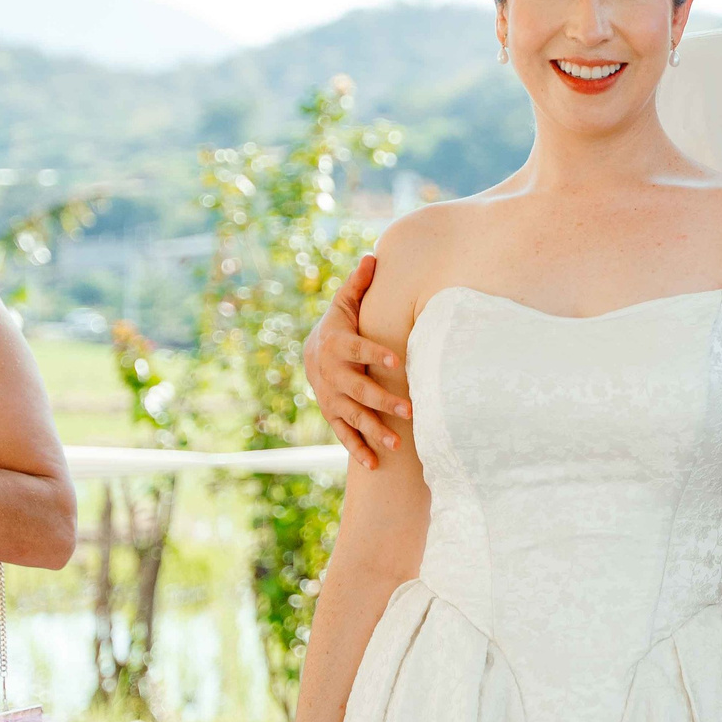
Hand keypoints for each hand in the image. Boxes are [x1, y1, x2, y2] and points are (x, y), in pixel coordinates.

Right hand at [303, 255, 409, 468]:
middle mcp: (332, 374)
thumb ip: (358, 285)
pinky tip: (377, 466)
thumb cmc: (339, 325)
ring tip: (400, 446)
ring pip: (353, 417)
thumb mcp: (344, 304)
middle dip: (383, 401)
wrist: (310, 354)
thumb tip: (373, 255)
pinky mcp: (333, 415)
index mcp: (337, 344)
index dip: (376, 354)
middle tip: (411, 411)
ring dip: (375, 431)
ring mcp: (331, 398)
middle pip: (358, 389)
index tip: (399, 362)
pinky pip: (344, 434)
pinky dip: (359, 450)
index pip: (357, 348)